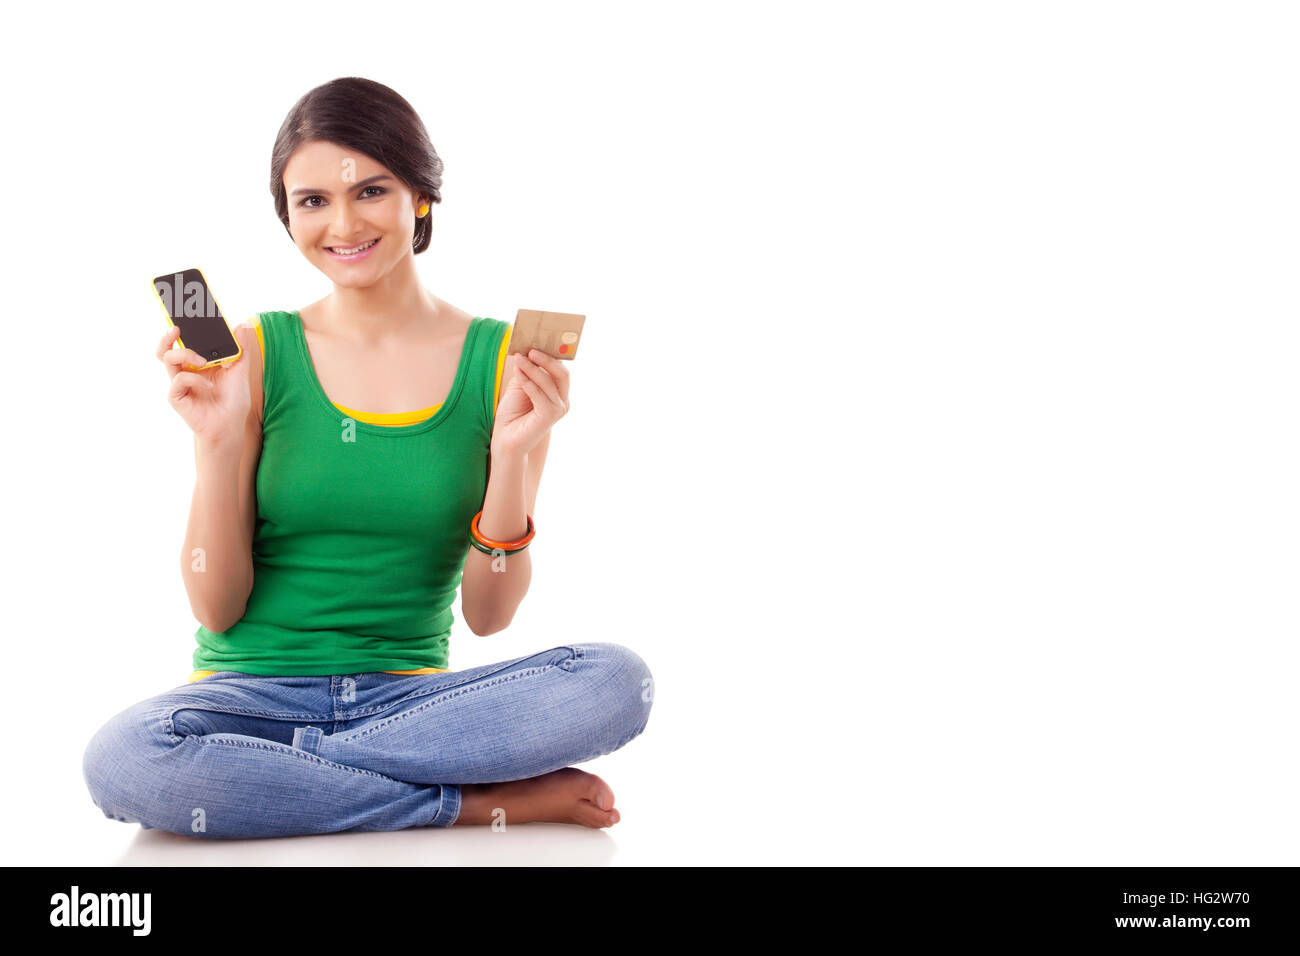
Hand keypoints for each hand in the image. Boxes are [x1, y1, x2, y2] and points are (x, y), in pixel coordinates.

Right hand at [158, 323, 252, 445]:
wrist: (231, 424)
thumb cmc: (233, 399)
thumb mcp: (241, 370)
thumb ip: (240, 349)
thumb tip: (243, 324)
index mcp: (197, 361)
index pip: (185, 340)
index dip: (182, 325)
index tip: (184, 310)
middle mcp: (185, 369)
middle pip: (167, 346)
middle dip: (168, 333)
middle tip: (177, 326)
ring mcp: (179, 382)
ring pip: (168, 357)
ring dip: (186, 354)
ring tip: (203, 360)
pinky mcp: (176, 396)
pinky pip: (179, 379)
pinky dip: (195, 380)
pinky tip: (209, 386)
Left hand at [490, 347, 570, 458]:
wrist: (505, 439)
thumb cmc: (513, 413)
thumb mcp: (520, 385)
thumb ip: (527, 369)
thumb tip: (527, 348)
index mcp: (558, 393)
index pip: (562, 369)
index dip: (553, 354)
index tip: (540, 339)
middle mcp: (562, 401)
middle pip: (562, 373)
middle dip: (547, 359)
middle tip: (531, 349)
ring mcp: (558, 410)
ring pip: (550, 382)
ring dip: (533, 369)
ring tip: (519, 359)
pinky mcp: (549, 417)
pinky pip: (540, 395)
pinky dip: (529, 383)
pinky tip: (519, 376)